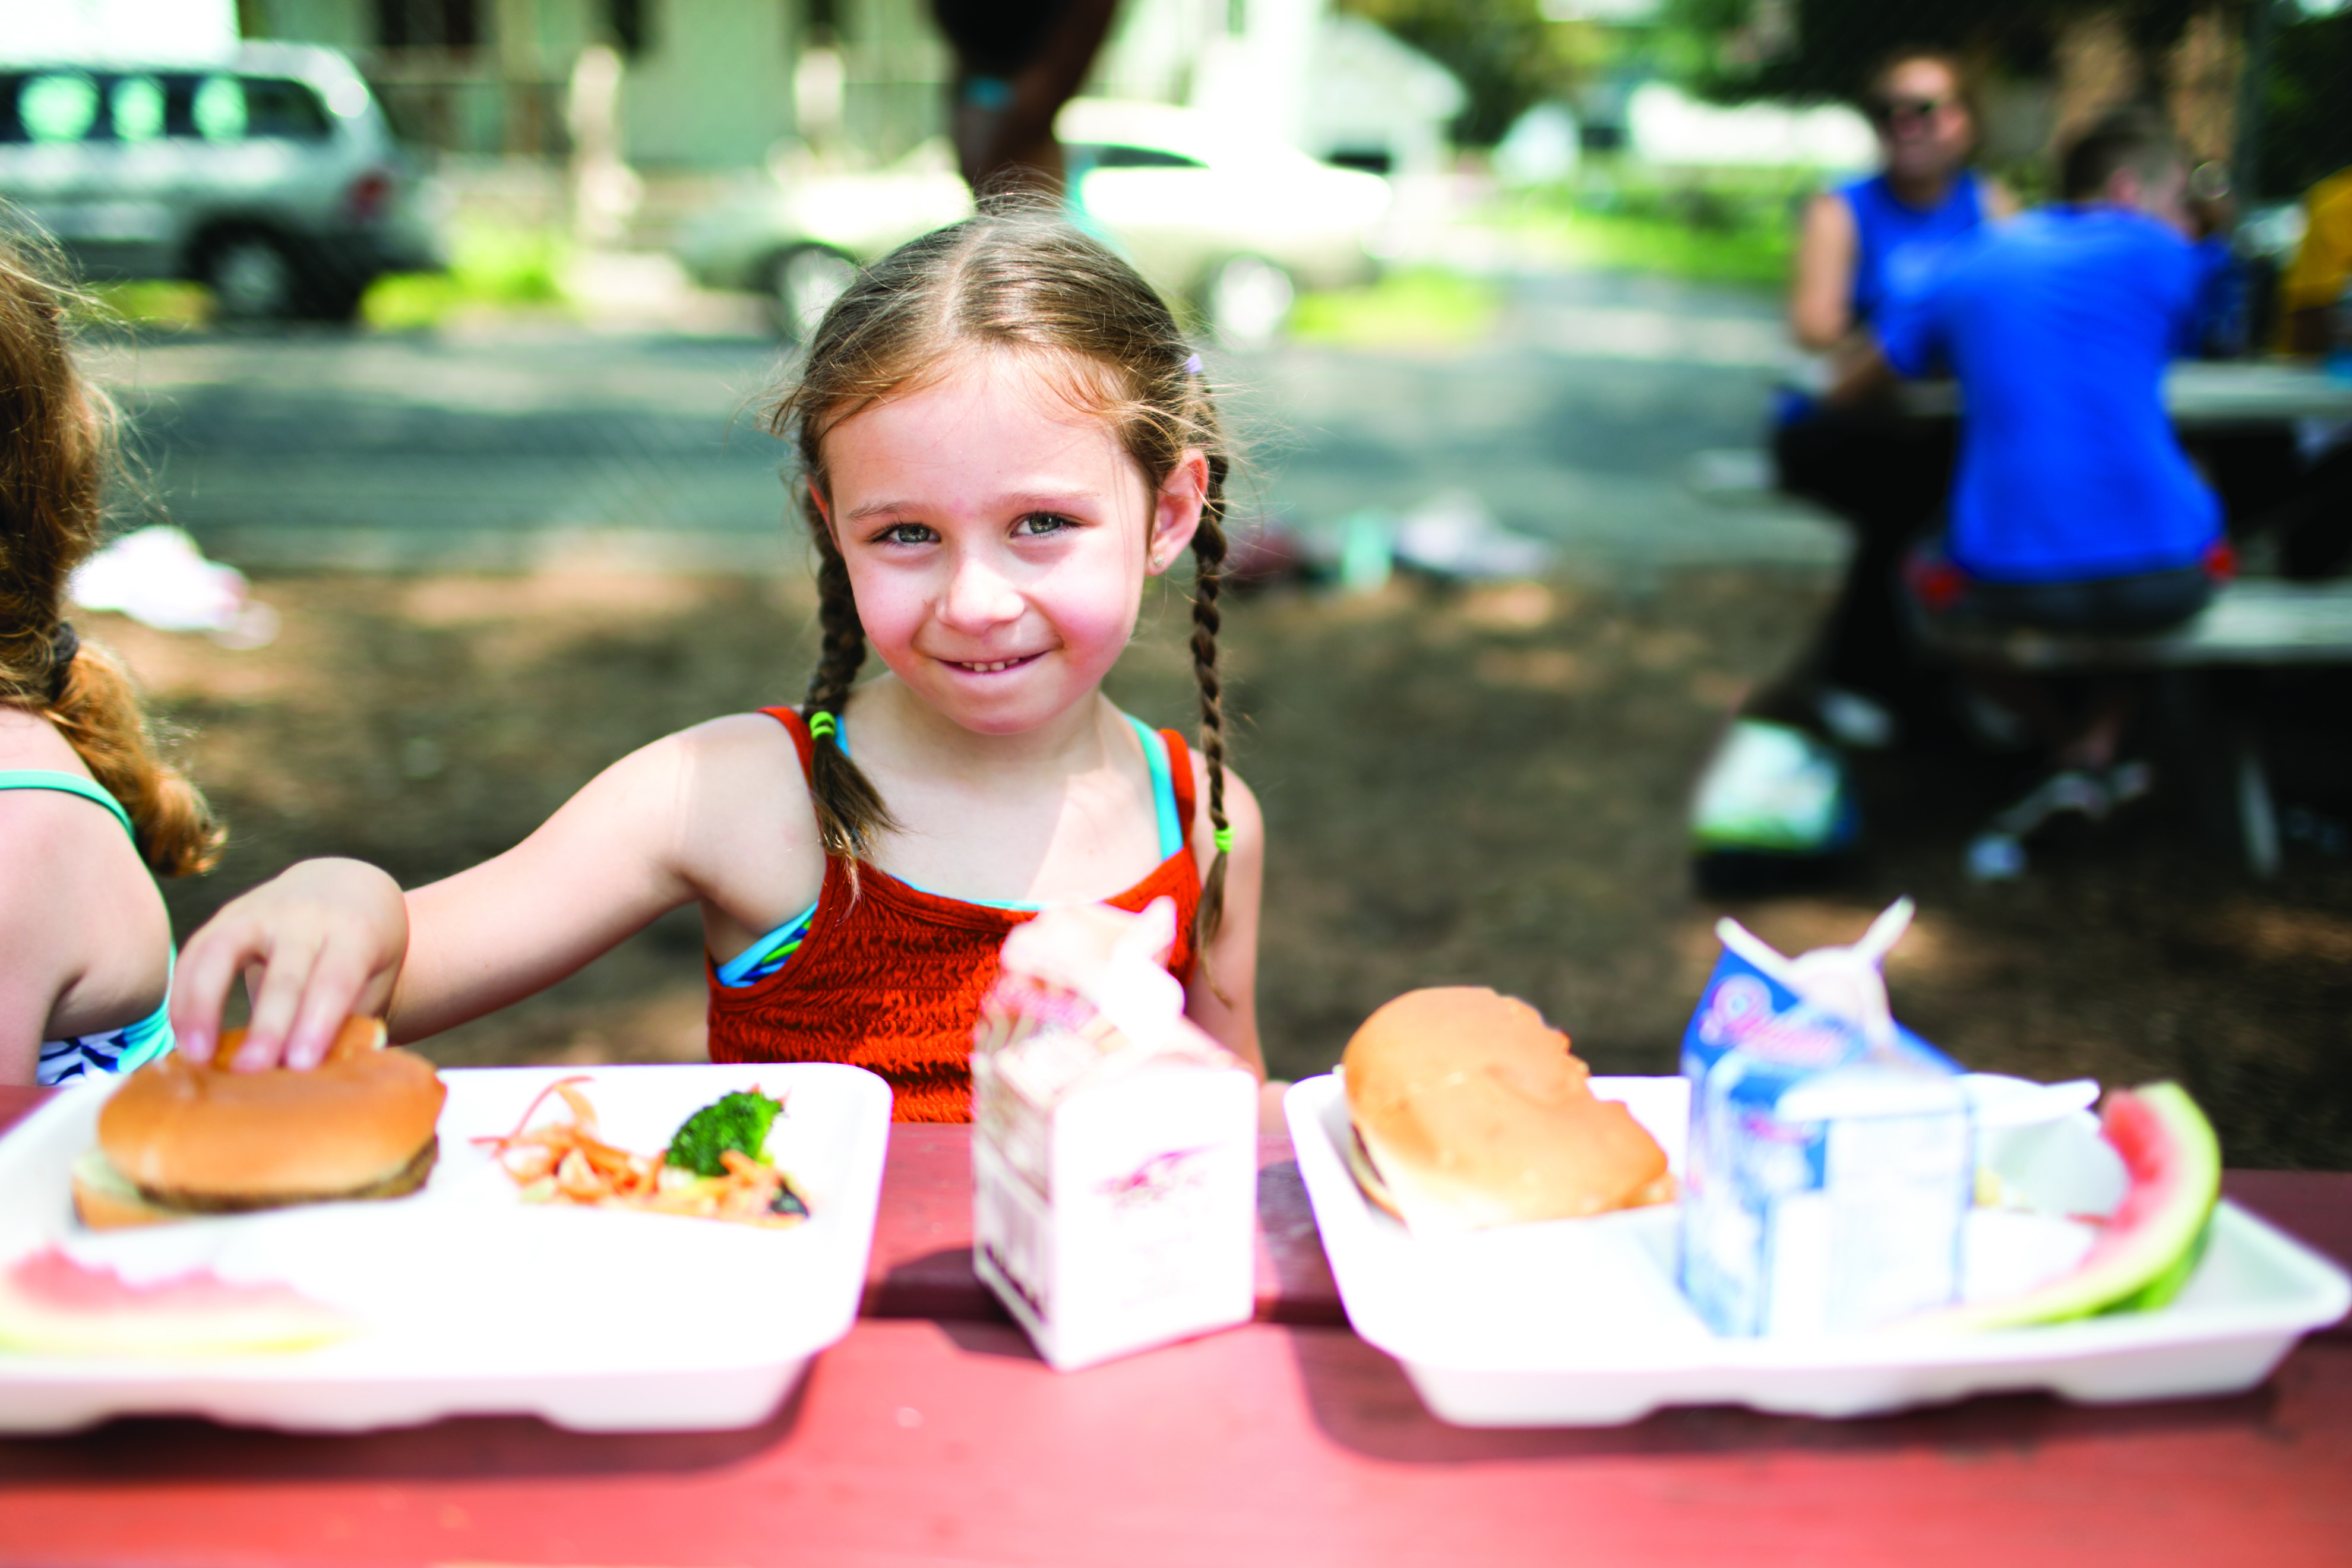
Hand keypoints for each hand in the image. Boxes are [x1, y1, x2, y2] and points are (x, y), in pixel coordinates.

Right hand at [170, 859, 408, 1070]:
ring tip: (196, 1058)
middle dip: (267, 1025)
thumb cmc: (364, 953)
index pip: (336, 979)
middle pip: (285, 973)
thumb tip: (325, 1081)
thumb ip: (351, 1020)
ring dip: (204, 1006)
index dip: (317, 1023)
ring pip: (224, 952)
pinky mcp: (227, 916)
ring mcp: (263, 911)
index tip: (301, 1065)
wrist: (347, 886)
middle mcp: (308, 916)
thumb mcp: (375, 977)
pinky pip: (196, 952)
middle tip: (251, 1072)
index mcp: (356, 932)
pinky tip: (183, 1037)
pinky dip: (184, 996)